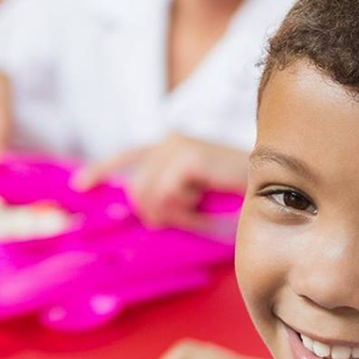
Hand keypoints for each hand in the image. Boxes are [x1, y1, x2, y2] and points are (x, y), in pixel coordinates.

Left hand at [72, 134, 247, 229]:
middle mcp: (170, 140)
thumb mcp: (195, 198)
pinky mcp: (188, 157)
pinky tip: (207, 201)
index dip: (101, 171)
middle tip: (190, 218)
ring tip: (203, 209)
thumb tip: (141, 214)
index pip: (127, 157)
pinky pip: (166, 198)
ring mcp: (178, 145)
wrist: (279, 189)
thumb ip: (166, 199)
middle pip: (136, 190)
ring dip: (176, 215)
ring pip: (149, 196)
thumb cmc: (238, 199)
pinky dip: (187, 212)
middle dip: (157, 214)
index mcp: (171, 148)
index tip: (79, 187)